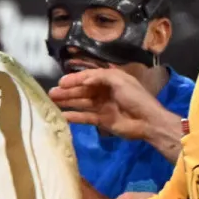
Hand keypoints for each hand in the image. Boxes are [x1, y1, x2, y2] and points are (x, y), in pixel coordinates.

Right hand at [49, 67, 177, 151]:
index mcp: (111, 80)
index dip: (75, 79)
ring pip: (81, 102)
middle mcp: (105, 92)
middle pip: (83, 90)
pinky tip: (62, 116)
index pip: (89, 77)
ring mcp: (102, 106)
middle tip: (51, 93)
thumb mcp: (120, 81)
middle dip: (67, 91)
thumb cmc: (136, 98)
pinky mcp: (101, 120)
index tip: (61, 82)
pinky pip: (84, 117)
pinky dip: (74, 117)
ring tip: (52, 102)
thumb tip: (82, 80)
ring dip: (68, 102)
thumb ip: (100, 77)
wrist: (147, 121)